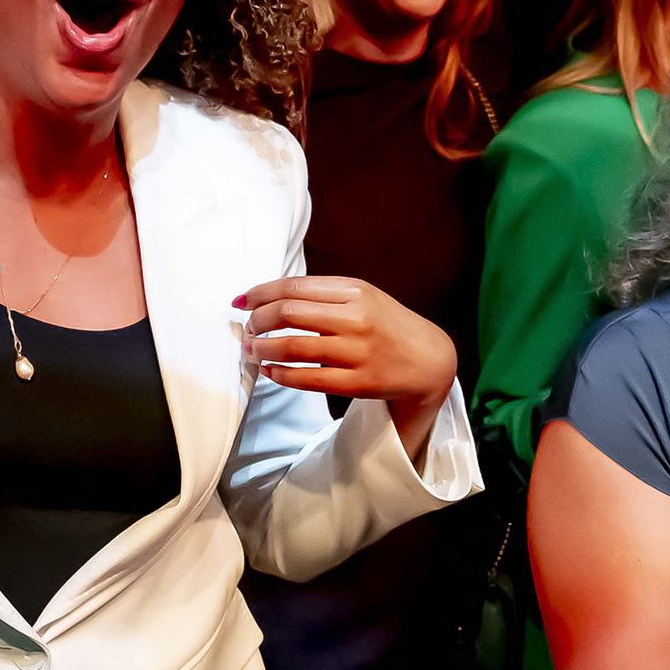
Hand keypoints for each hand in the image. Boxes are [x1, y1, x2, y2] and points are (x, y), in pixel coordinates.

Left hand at [237, 276, 457, 454]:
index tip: (241, 301)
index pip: (293, 287)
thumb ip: (320, 294)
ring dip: (263, 348)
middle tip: (248, 329)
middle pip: (288, 313)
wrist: (428, 359)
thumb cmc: (385, 324)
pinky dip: (280, 374)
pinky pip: (308, 379)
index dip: (260, 293)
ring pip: (293, 347)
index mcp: (354, 291)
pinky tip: (270, 370)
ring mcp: (358, 352)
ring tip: (252, 350)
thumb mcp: (361, 296)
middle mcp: (356, 318)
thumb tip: (266, 297)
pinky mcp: (359, 383)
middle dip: (257, 321)